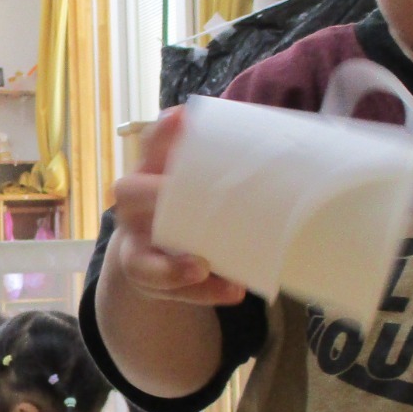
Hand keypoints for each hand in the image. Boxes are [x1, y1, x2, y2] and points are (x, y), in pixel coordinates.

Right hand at [107, 108, 248, 307]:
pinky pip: (167, 291)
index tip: (182, 118)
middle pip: (129, 193)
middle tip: (177, 194)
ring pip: (140, 259)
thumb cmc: (186, 208)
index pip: (152, 145)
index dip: (163, 132)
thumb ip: (224, 166)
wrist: (154, 256)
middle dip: (154, 194)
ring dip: (171, 266)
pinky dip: (202, 292)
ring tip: (201, 267)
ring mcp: (136, 246)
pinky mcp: (149, 280)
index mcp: (150, 173)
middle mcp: (135, 207)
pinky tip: (232, 290)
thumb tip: (283, 142)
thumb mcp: (196, 183)